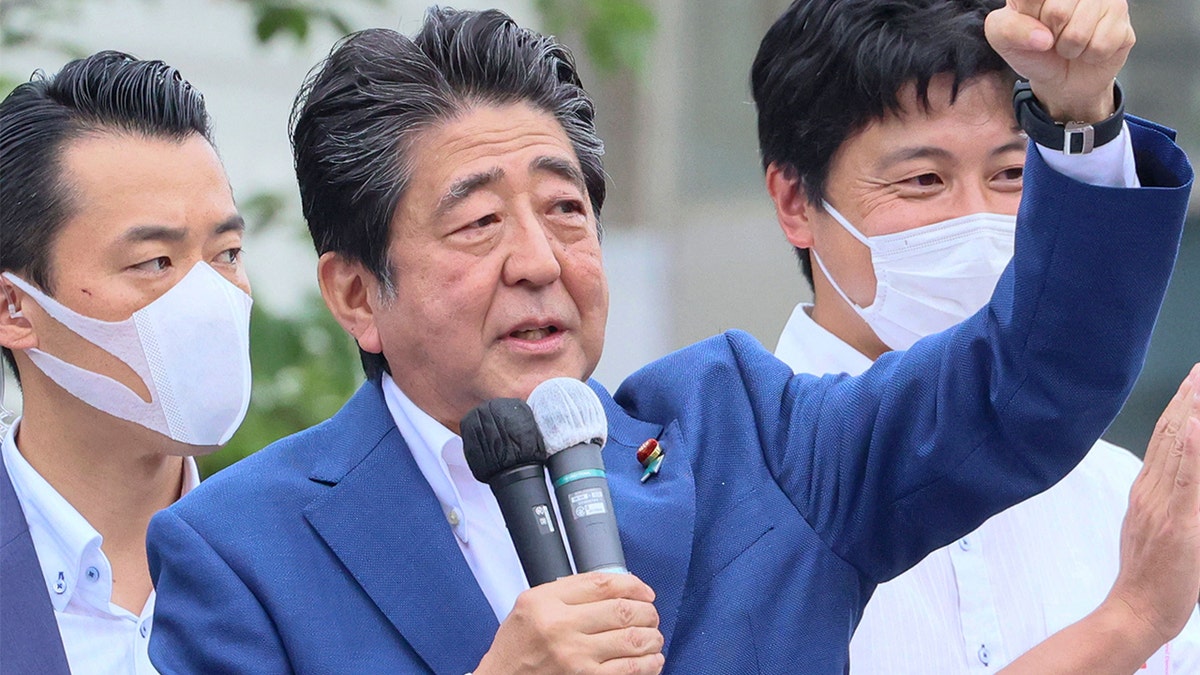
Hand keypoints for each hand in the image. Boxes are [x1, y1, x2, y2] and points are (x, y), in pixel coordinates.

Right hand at [474, 572, 664, 674]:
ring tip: (654, 637)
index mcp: (546, 601)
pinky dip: (647, 664)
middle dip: (647, 612)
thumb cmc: (517, 645)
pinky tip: (652, 660)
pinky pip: (628, 670)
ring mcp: (574, 657)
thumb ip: (567, 591)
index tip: (644, 591)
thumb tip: (615, 586)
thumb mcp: (530, 605)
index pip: (602, 584)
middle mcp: (560, 627)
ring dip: (651, 637)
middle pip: (622, 610)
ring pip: (631, 639)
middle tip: (651, 615)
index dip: (633, 585)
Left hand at [985, 0, 1134, 121]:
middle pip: (1058, 12)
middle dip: (1050, 36)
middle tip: (1052, 38)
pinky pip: (1101, 44)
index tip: (1033, 24)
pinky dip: (1090, 56)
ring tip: (1069, 44)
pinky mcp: (1122, 17)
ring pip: (1080, 31)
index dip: (1029, 19)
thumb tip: (1042, 36)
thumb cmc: (1034, 51)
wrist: (1063, 78)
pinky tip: (1088, 48)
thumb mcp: (1004, 41)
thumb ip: (1006, 29)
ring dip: (1070, 48)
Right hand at [999, 364, 1199, 674]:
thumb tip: (1182, 471)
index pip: (1164, 437)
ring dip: (1192, 412)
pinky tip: (1194, 425)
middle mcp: (1151, 491)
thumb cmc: (1154, 577)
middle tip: (1199, 367)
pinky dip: (1190, 450)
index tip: (1193, 377)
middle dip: (1189, 397)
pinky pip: (1185, 481)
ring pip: (1179, 449)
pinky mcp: (1178, 525)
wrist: (1137, 610)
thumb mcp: (1161, 529)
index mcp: (1147, 491)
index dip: (1180, 404)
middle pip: (1170, 434)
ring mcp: (1162, 506)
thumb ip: (1172, 499)